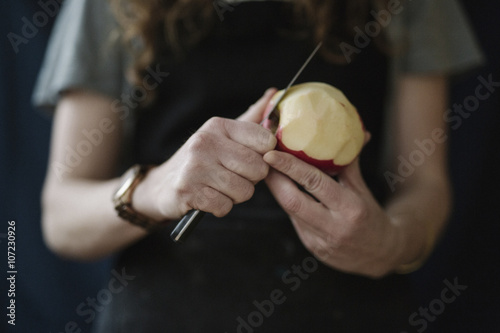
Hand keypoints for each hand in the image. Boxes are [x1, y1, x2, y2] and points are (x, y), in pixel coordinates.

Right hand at [133, 89, 277, 220]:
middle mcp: (206, 141)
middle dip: (251, 180)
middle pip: (259, 169)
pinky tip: (208, 198)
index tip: (249, 160)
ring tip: (218, 187)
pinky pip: (225, 206)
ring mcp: (195, 166)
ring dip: (235, 196)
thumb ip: (250, 118)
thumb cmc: (201, 160)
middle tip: (231, 177)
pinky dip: (220, 208)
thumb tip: (274, 93)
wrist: (161, 186)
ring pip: (244, 191)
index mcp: (218, 125)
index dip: (264, 157)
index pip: (266, 141)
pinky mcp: (188, 190)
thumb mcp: (223, 135)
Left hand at [264, 143, 405, 277]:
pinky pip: (294, 221)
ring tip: (269, 171)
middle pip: (292, 201)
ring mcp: (320, 241)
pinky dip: (288, 204)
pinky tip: (283, 191)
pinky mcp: (312, 248)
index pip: (314, 182)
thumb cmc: (372, 217)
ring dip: (277, 190)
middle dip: (273, 179)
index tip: (272, 153)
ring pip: (289, 212)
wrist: (381, 255)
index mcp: (350, 208)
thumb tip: (354, 132)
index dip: (289, 167)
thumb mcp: (362, 189)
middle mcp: (334, 226)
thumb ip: (349, 164)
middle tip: (262, 160)